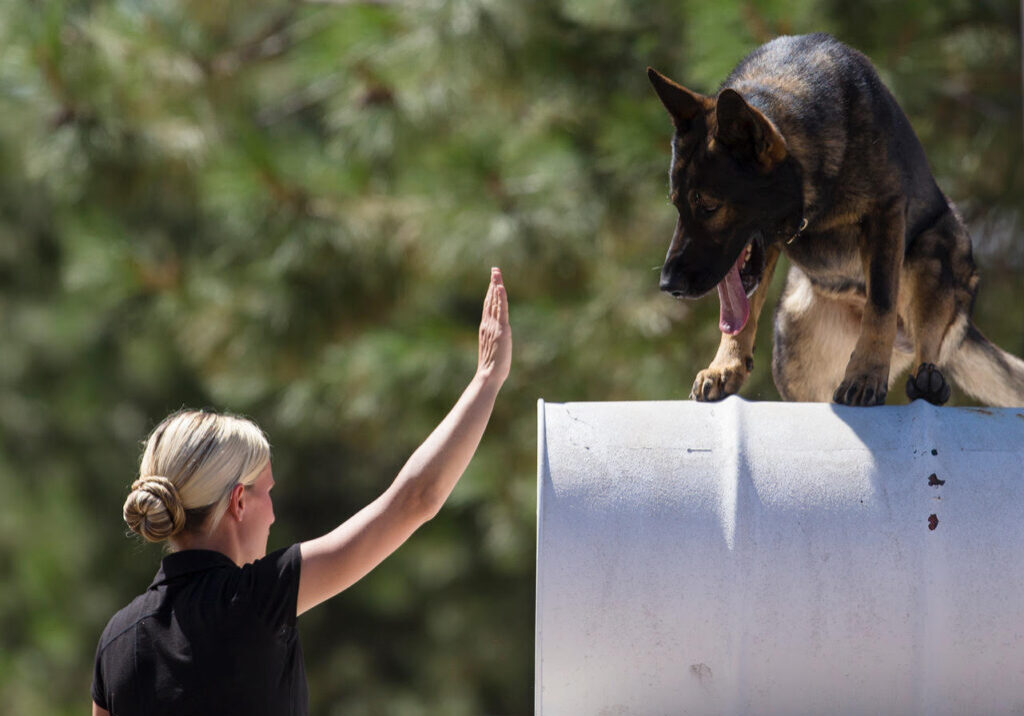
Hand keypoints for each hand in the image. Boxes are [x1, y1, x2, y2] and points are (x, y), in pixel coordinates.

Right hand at [477, 267, 510, 383]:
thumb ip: (494, 340)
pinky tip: (500, 287)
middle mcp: (487, 324)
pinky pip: (502, 310)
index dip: (490, 292)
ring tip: (497, 272)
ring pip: (495, 301)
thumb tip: (498, 337)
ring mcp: (493, 326)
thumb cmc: (492, 367)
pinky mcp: (501, 329)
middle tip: (494, 270)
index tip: (493, 280)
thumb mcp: (493, 348)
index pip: (488, 305)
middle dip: (493, 283)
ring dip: (496, 285)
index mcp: (485, 327)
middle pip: (490, 299)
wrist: (489, 374)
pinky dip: (501, 298)